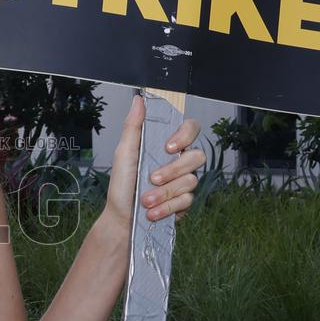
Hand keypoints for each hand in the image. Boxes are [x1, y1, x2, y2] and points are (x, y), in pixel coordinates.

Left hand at [104, 94, 205, 227]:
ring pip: (191, 180)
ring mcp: (183, 182)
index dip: (186, 135)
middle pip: (198, 156)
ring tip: (145, 200)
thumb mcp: (124, 154)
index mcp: (165, 146)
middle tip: (152, 178)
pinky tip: (152, 212)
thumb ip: (133, 126)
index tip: (168, 147)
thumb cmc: (121, 187)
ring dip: (164, 192)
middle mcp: (178, 162)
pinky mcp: (185, 202)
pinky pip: (187, 200)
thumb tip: (138, 100)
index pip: (190, 129)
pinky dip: (167, 207)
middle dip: (173, 170)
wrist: (121, 220)